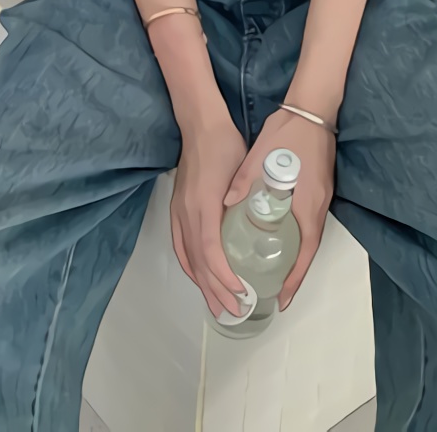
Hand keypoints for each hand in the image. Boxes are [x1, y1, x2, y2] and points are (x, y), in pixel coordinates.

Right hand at [171, 110, 247, 317]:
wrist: (200, 124)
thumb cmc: (224, 144)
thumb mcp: (241, 169)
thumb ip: (245, 195)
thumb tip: (259, 221)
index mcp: (203, 205)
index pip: (210, 250)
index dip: (223, 276)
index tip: (241, 292)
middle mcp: (186, 212)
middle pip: (197, 261)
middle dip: (215, 290)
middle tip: (234, 311)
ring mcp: (179, 211)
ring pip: (187, 257)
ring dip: (201, 284)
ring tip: (217, 304)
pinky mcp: (177, 208)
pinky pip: (180, 245)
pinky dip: (190, 266)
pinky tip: (199, 276)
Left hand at [224, 106, 335, 310]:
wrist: (313, 107)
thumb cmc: (289, 129)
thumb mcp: (263, 153)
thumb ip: (246, 178)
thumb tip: (227, 201)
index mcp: (306, 200)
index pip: (304, 250)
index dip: (294, 277)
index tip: (283, 297)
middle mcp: (317, 205)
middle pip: (308, 250)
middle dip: (294, 277)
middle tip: (277, 297)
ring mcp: (321, 198)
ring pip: (309, 239)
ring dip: (296, 260)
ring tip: (277, 279)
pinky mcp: (318, 190)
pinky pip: (309, 225)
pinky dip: (298, 242)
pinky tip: (282, 244)